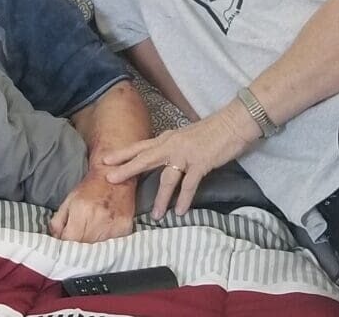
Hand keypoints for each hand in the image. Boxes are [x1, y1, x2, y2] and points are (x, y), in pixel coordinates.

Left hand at [49, 172, 136, 242]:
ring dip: (92, 249)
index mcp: (81, 211)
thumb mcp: (68, 201)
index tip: (66, 244)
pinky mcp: (125, 228)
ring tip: (90, 239)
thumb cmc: (89, 188)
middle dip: (77, 249)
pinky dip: (105, 245)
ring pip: (98, 250)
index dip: (65, 245)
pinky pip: (112, 246)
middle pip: (84, 248)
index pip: (69, 240)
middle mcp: (98, 219)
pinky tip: (102, 238)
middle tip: (77, 243)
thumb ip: (58, 222)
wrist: (113, 175)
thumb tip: (56, 240)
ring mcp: (113, 225)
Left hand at [102, 106, 255, 218]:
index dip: (122, 153)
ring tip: (156, 215)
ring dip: (161, 198)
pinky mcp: (201, 162)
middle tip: (110, 179)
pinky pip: (189, 184)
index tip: (104, 159)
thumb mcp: (185, 136)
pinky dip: (184, 199)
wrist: (234, 123)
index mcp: (167, 138)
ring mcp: (186, 154)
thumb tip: (162, 159)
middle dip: (127, 169)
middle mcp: (172, 145)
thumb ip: (172, 147)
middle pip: (144, 158)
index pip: (140, 146)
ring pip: (167, 178)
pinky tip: (180, 211)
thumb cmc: (212, 131)